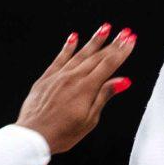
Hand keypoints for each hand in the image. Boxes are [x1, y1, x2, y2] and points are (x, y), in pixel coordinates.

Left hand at [14, 26, 135, 154]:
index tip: (130, 41)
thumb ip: (104, 96)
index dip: (121, 52)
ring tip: (105, 28)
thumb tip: (121, 82)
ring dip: (94, 41)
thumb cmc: (61, 133)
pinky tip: (74, 38)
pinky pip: (59, 58)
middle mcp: (73, 78)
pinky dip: (68, 47)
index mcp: (86, 89)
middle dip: (113, 44)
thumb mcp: (89, 120)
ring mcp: (58, 76)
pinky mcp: (46, 78)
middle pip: (97, 57)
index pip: (109, 65)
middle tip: (124, 32)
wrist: (33, 136)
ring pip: (80, 54)